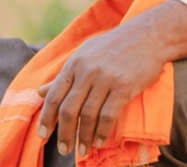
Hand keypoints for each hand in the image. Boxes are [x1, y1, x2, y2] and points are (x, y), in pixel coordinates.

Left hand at [35, 16, 166, 157]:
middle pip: (69, 109)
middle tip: (64, 150)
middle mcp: (86, 71)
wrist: (146, 36)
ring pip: (88, 115)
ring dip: (83, 137)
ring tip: (82, 150)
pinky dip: (101, 132)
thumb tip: (40, 92)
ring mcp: (105, 79)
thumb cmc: (113, 46)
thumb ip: (64, 76)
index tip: (42, 136)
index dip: (46, 118)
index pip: (55, 95)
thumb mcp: (84, 55)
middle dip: (64, 133)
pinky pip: (108, 115)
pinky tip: (99, 142)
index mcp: (74, 64)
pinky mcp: (123, 87)